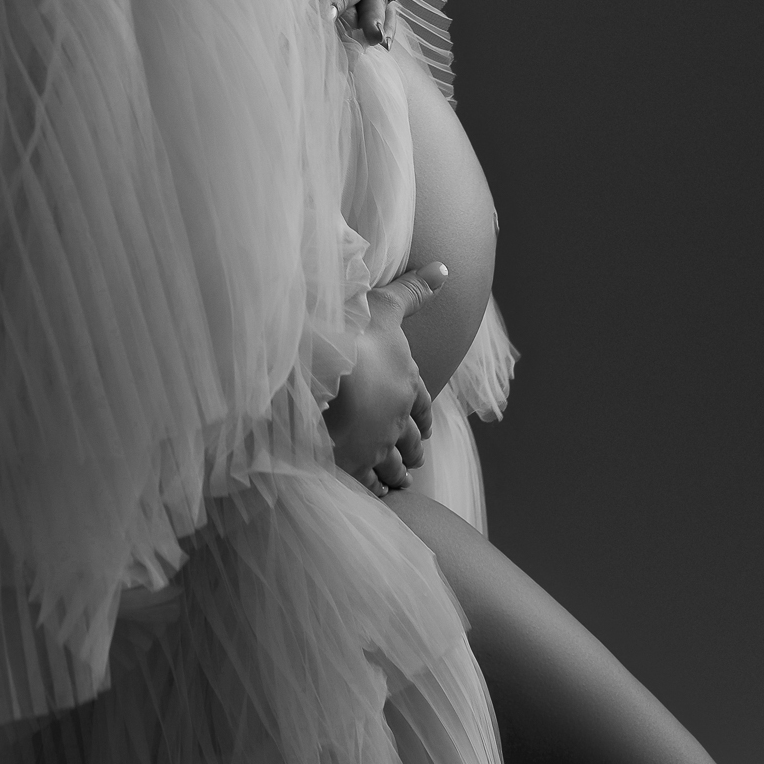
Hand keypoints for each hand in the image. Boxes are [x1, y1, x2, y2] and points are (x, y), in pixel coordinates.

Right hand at [323, 263, 445, 495]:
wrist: (319, 371)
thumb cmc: (352, 335)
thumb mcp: (385, 306)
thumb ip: (413, 291)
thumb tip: (444, 270)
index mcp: (406, 384)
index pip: (422, 406)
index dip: (423, 416)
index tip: (424, 425)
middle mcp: (397, 419)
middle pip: (412, 441)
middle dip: (413, 449)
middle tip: (413, 458)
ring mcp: (375, 444)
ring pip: (394, 467)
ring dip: (398, 474)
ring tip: (399, 481)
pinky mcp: (352, 464)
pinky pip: (368, 484)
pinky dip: (373, 490)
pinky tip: (372, 493)